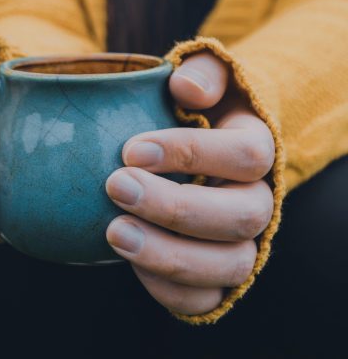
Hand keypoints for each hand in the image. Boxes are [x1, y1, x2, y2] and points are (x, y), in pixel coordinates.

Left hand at [105, 53, 274, 314]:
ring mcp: (239, 243)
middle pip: (241, 216)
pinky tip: (126, 260)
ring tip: (113, 232)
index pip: (246, 155)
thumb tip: (186, 88)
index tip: (130, 148)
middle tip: (116, 185)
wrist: (182, 150)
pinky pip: (204, 298)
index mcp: (254, 148)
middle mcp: (257, 200)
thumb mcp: (198, 78)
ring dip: (169, 255)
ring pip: (229, 265)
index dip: (192, 153)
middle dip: (175, 206)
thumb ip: (201, 72)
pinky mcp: (212, 276)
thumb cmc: (187, 110)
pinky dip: (168, 289)